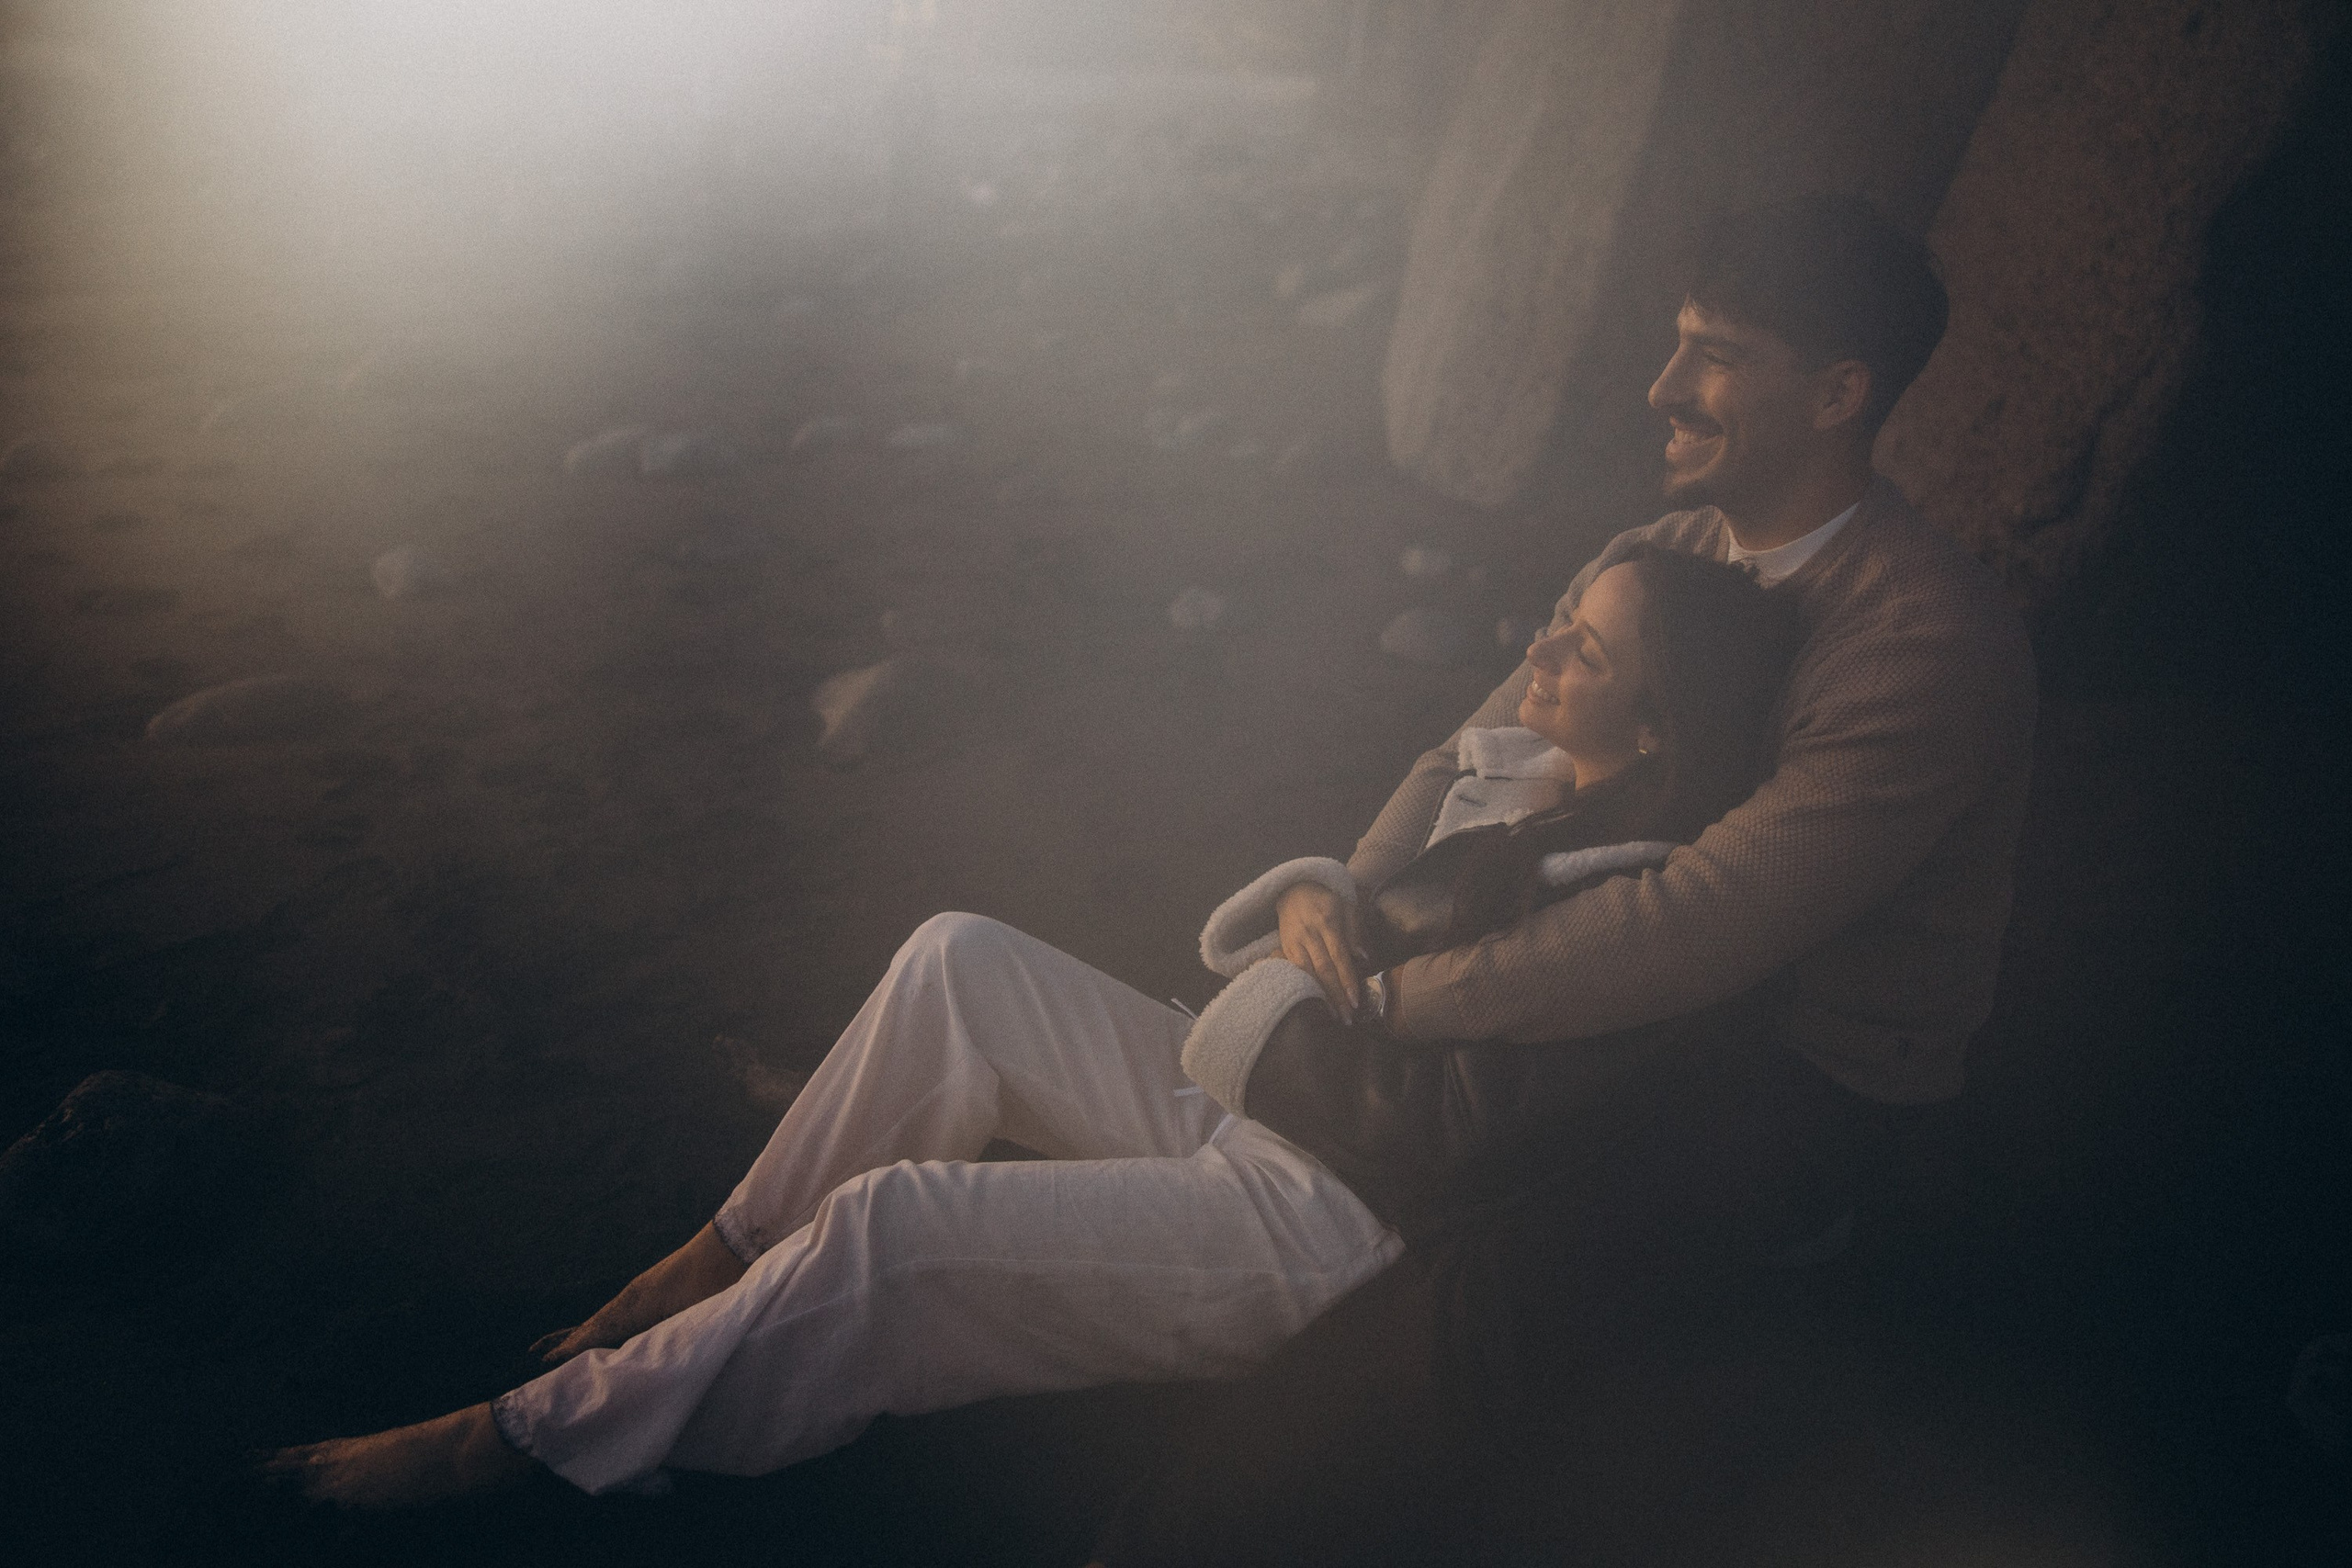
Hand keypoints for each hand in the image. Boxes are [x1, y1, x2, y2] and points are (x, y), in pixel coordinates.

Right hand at [1275, 881, 1365, 1021]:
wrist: (1293, 891)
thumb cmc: (1325, 901)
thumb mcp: (1346, 907)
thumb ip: (1355, 932)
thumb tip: (1363, 958)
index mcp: (1328, 922)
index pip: (1339, 956)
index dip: (1347, 980)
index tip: (1355, 1001)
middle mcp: (1309, 934)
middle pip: (1324, 969)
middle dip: (1336, 995)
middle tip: (1347, 1017)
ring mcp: (1294, 942)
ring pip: (1307, 974)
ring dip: (1320, 996)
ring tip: (1333, 1015)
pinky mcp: (1284, 948)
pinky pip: (1295, 972)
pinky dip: (1305, 988)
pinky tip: (1313, 1002)